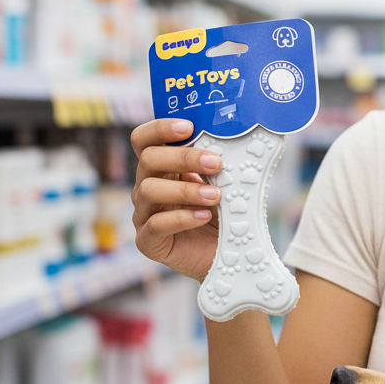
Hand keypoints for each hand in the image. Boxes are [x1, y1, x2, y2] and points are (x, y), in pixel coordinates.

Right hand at [131, 118, 221, 282]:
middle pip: (148, 159)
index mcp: (163, 168)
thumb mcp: (225, 184)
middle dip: (183, 157)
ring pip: (150, 190)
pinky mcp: (148, 241)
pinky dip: (182, 218)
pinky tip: (203, 217)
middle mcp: (147, 187)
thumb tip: (241, 139)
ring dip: (186, 189)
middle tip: (216, 163)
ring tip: (216, 196)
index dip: (160, 129)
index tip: (188, 127)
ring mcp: (144, 214)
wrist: (228, 256)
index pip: (145, 140)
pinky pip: (155, 225)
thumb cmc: (224, 215)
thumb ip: (221, 164)